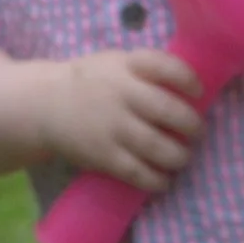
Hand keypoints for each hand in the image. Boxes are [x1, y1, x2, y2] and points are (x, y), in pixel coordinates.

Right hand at [32, 49, 203, 194]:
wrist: (45, 104)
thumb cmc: (92, 82)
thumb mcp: (116, 62)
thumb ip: (149, 71)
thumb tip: (192, 93)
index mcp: (126, 66)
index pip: (166, 67)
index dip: (188, 81)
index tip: (198, 93)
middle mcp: (120, 94)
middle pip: (168, 110)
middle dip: (192, 125)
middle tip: (196, 133)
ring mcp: (112, 126)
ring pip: (158, 146)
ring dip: (179, 156)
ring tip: (181, 158)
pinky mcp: (103, 155)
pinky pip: (138, 172)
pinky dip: (156, 179)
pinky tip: (163, 180)